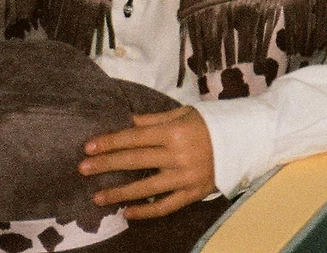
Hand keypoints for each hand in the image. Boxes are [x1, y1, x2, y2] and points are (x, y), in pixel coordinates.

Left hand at [79, 105, 216, 218]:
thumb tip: (128, 123)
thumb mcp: (184, 113)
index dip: (111, 142)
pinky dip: (146, 212)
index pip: (135, 137)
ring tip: (97, 197)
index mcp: (174, 131)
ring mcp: (185, 176)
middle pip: (135, 161)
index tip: (89, 147)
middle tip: (83, 169)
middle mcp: (178, 154)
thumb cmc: (210, 122)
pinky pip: (166, 206)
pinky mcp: (193, 193)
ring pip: (146, 188)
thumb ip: (154, 120)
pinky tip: (127, 213)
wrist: (243, 140)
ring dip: (120, 193)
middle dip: (107, 164)